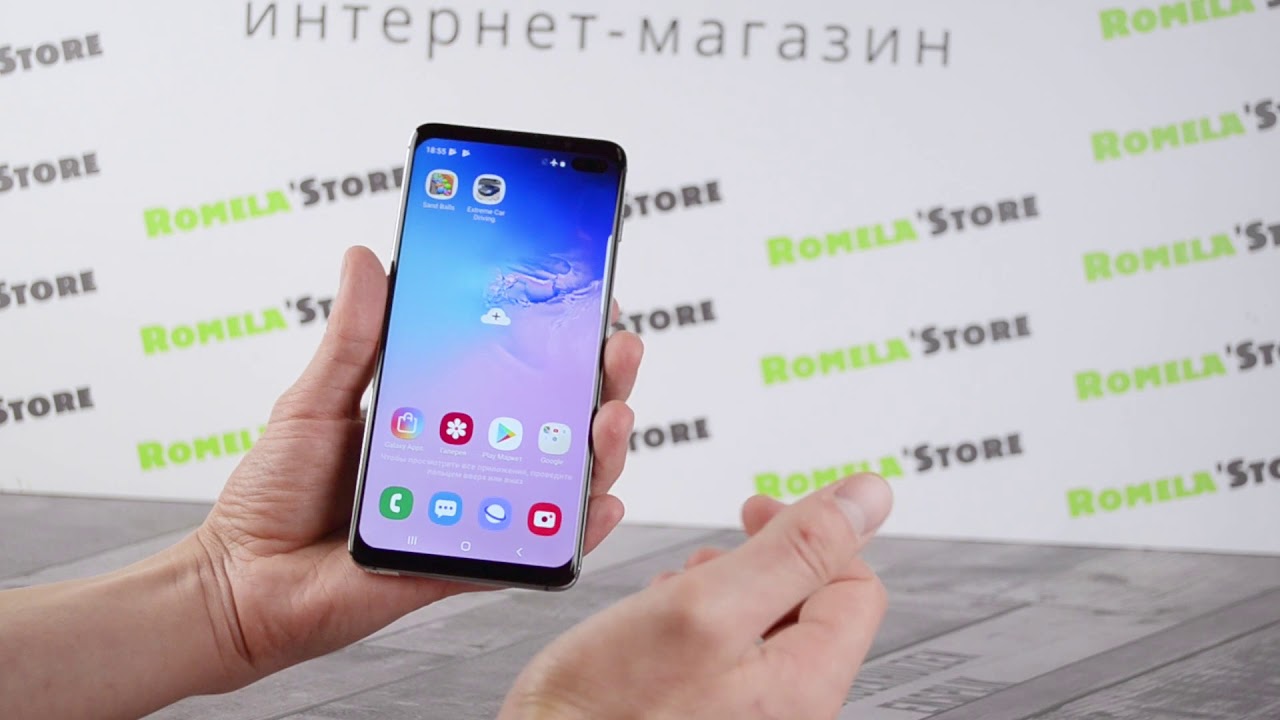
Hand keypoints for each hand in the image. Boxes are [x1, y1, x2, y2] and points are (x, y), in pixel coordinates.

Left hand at [187, 246, 642, 688]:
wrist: (244, 581)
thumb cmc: (274, 495)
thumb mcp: (315, 400)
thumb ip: (354, 336)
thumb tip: (366, 258)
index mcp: (441, 418)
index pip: (516, 373)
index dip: (562, 341)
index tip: (590, 301)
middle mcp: (471, 462)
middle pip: (558, 421)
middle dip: (602, 383)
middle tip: (618, 350)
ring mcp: (478, 512)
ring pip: (562, 480)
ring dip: (604, 448)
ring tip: (611, 417)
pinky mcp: (471, 562)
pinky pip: (538, 548)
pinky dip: (580, 529)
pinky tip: (603, 502)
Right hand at [499, 474, 892, 719]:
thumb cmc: (607, 707)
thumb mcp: (707, 605)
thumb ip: (794, 550)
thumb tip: (864, 499)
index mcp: (804, 680)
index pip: (856, 584)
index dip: (813, 532)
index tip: (758, 513)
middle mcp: (787, 706)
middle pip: (813, 604)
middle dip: (764, 561)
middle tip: (713, 558)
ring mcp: (747, 712)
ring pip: (766, 625)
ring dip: (726, 589)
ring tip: (681, 592)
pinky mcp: (708, 712)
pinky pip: (728, 655)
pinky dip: (700, 623)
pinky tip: (662, 626)